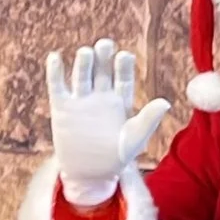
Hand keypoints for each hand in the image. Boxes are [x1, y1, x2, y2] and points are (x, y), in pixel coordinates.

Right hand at [47, 39, 169, 206]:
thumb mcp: (134, 139)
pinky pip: (57, 86)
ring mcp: (81, 100)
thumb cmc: (116, 157)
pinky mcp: (62, 107)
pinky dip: (56, 72)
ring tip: (86, 53)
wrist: (89, 175)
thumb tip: (165, 102)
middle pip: (102, 71)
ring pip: (82, 75)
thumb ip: (148, 120)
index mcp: (121, 100)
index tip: (124, 56)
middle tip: (105, 45)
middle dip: (103, 57)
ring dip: (83, 63)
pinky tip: (55, 57)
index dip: (123, 66)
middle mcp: (101, 96)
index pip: (123, 78)